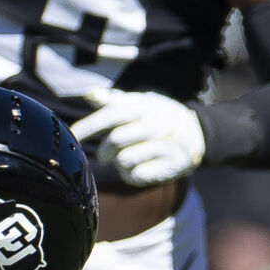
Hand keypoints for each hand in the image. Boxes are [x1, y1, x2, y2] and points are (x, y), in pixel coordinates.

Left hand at [71, 91, 205, 186]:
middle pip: (116, 140)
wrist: (197, 135)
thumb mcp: (140, 103)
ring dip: (120, 163)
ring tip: (132, 157)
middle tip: (105, 155)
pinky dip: (132, 174)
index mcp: (145, 106)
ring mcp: (165, 146)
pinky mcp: (169, 167)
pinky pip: (135, 176)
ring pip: (124, 160)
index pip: (112, 115)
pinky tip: (143, 167)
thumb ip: (113, 101)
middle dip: (105, 150)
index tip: (72, 136)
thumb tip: (89, 93)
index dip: (89, 126)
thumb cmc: (159, 117)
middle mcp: (156, 124)